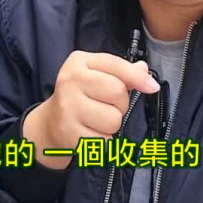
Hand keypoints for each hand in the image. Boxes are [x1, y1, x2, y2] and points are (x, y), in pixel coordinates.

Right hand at [23, 51, 159, 168]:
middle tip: (105, 105)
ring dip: (112, 124)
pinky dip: (103, 139)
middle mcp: (70, 81)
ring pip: (114, 119)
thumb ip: (122, 71)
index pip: (115, 65)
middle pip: (118, 92)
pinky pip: (105, 139)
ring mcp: (67, 107)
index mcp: (79, 62)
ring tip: (96, 119)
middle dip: (120, 103)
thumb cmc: (80, 96)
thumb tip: (145, 72)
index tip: (152, 87)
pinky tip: (90, 132)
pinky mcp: (69, 133)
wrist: (50, 123)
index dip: (138, 77)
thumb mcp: (97, 75)